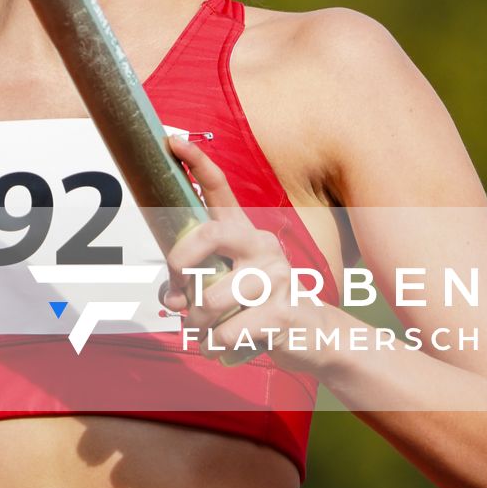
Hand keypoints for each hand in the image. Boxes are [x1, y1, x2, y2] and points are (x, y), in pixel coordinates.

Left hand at [161, 133, 342, 371]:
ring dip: (198, 325)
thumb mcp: (223, 289)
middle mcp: (263, 245)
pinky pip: (227, 331)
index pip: (220, 190)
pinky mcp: (284, 312)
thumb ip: (193, 284)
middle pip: (209, 236)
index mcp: (246, 234)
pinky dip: (216, 346)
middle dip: (179, 265)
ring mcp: (277, 277)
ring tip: (208, 332)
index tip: (173, 140)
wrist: (314, 339)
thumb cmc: (258, 309)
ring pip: (210, 299)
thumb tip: (172, 298)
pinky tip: (226, 347)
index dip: (197, 163)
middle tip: (176, 295)